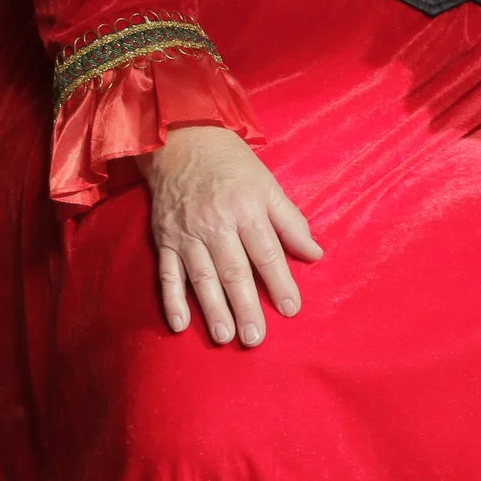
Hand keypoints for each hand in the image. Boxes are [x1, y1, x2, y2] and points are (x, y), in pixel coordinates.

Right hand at [138, 125, 322, 346]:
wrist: (181, 142)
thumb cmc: (233, 166)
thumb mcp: (268, 185)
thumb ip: (291, 222)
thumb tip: (315, 254)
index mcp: (246, 208)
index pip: (266, 252)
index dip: (280, 282)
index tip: (292, 309)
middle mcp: (215, 224)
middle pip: (234, 271)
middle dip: (246, 306)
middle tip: (256, 338)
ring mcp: (187, 234)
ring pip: (201, 277)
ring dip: (212, 309)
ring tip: (225, 336)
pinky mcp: (165, 240)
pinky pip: (167, 274)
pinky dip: (172, 300)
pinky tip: (180, 324)